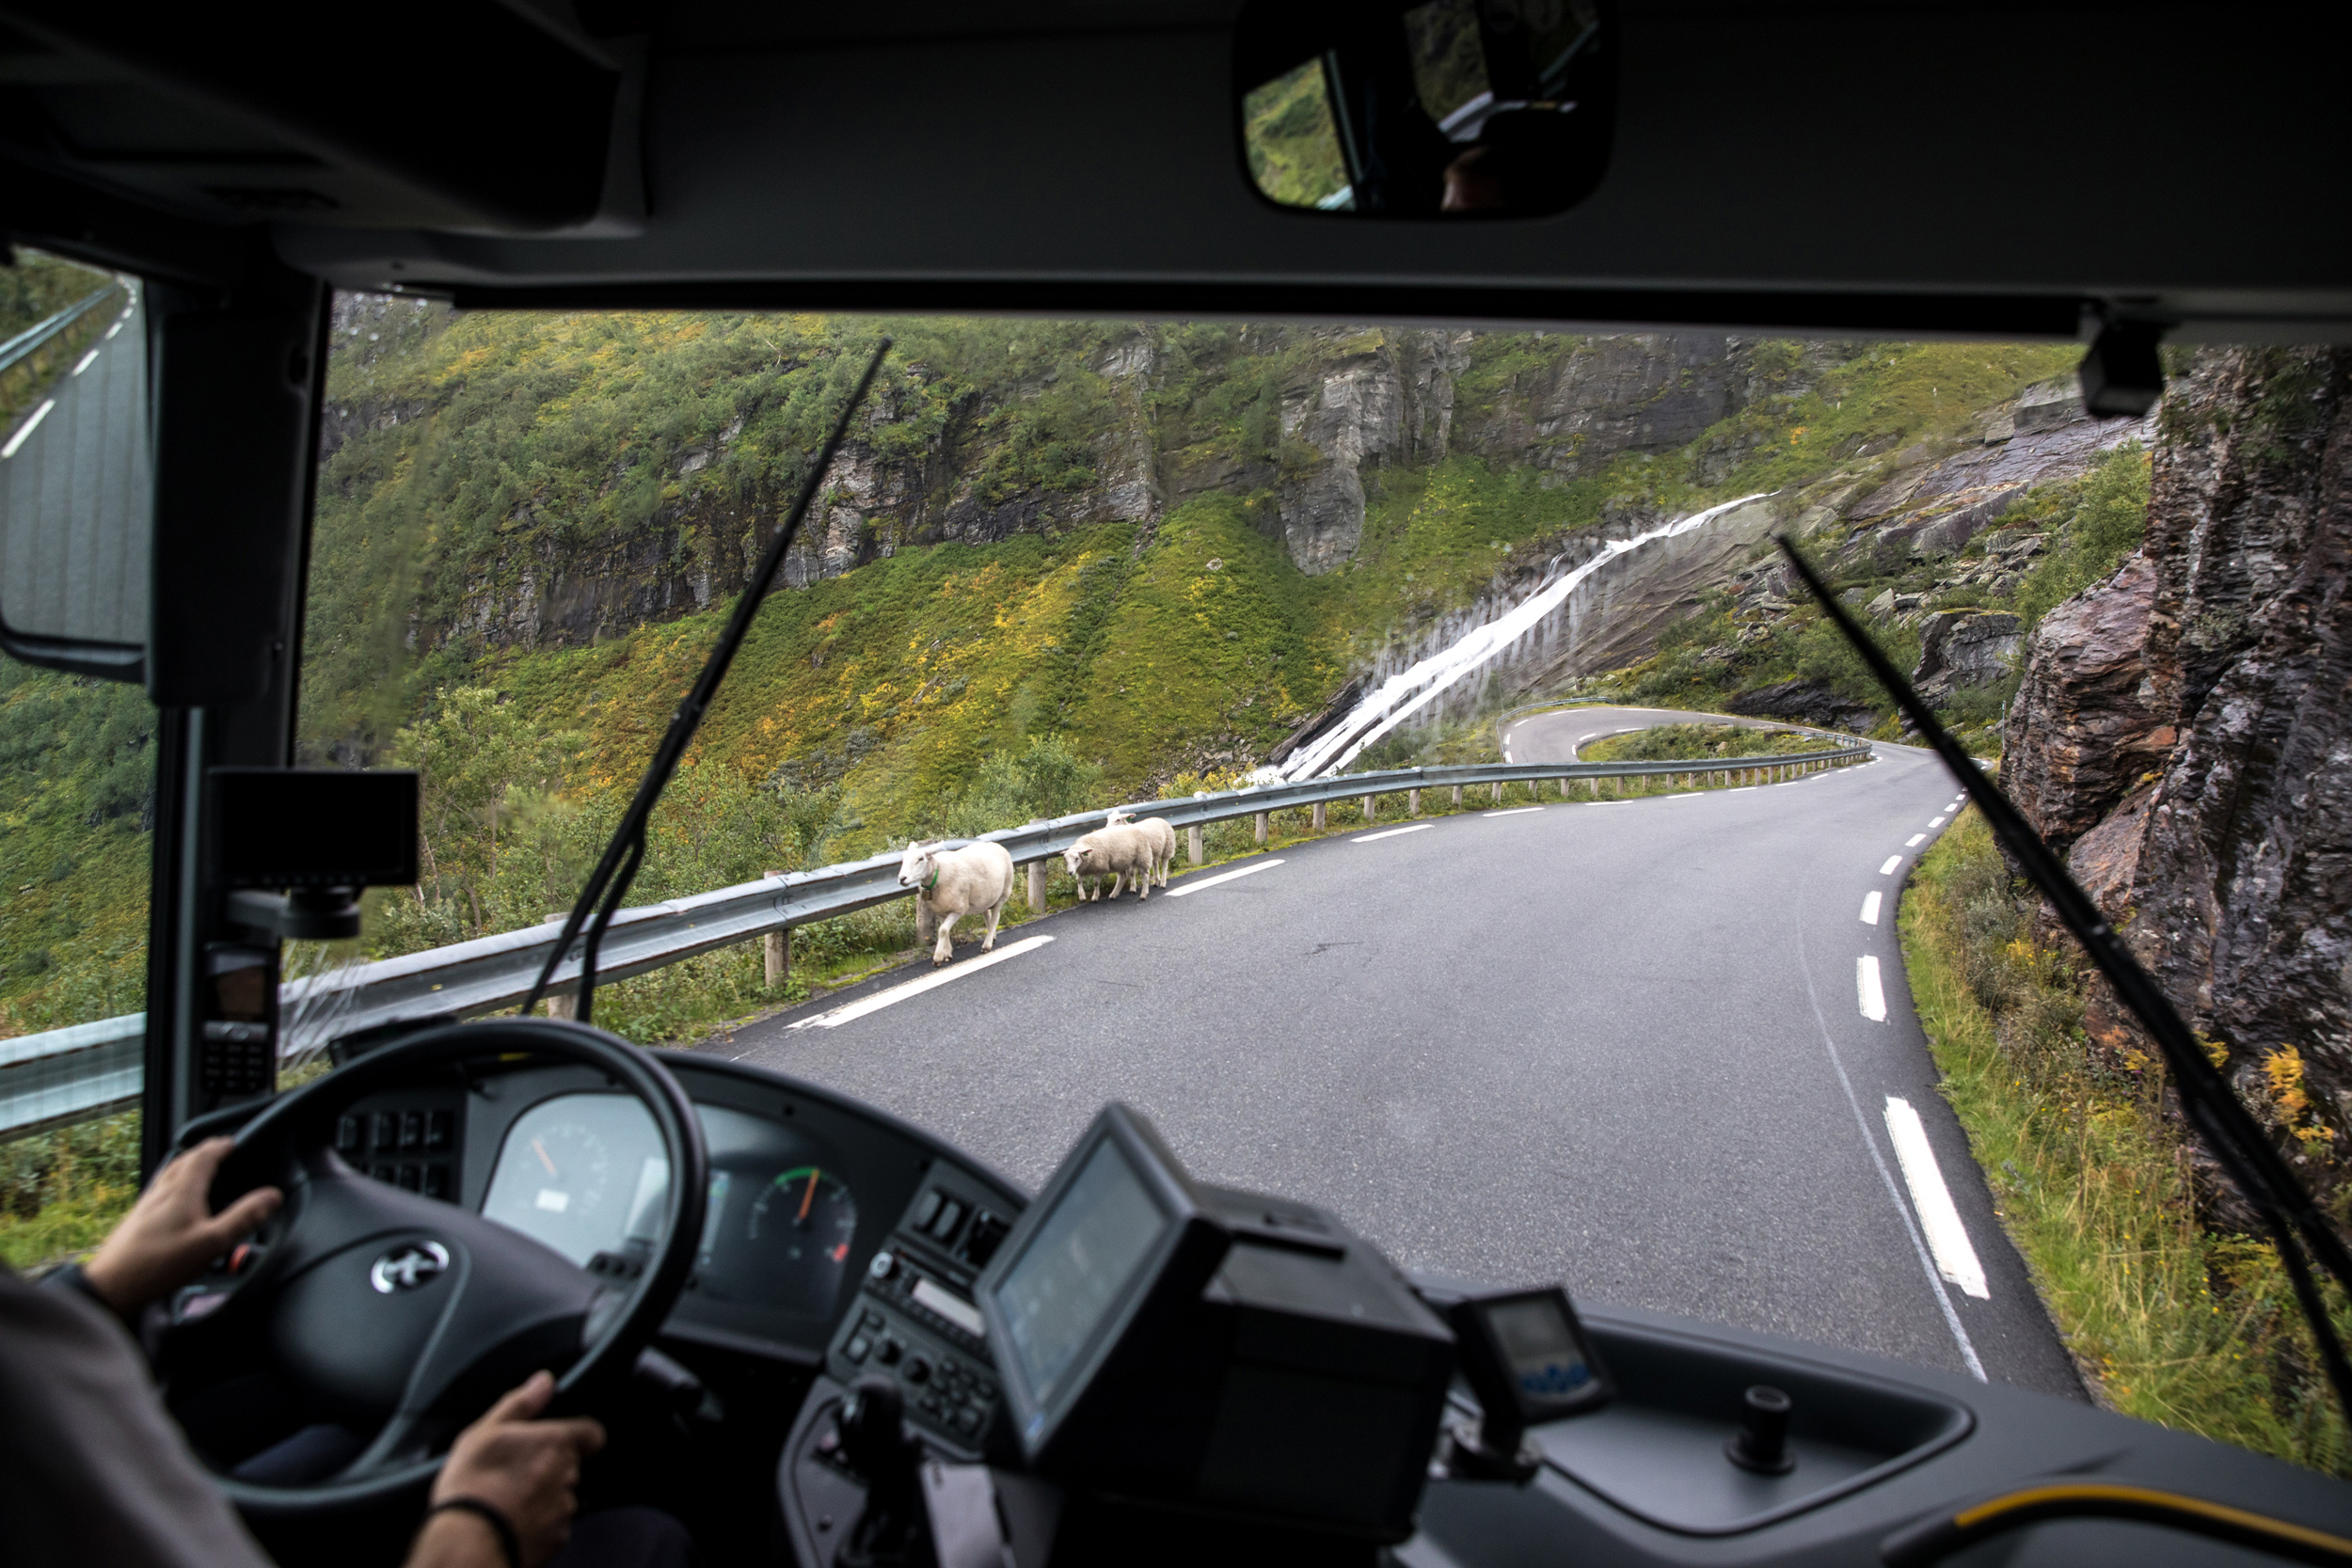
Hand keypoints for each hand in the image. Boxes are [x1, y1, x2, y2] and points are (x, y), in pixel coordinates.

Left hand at [82, 1135, 280, 1315]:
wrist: (111, 1286)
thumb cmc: (159, 1264)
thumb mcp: (212, 1242)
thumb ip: (244, 1217)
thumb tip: (272, 1196)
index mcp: (182, 1190)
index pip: (204, 1155)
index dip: (221, 1146)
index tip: (235, 1143)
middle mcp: (162, 1191)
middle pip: (184, 1159)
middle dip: (205, 1152)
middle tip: (220, 1151)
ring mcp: (146, 1204)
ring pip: (169, 1173)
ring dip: (187, 1164)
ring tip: (200, 1168)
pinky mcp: (137, 1219)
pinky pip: (159, 1189)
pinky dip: (175, 1182)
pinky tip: (174, 1199)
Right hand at [422, 1371, 606, 1567]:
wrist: (466, 1541)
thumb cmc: (472, 1486)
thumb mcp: (485, 1432)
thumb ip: (520, 1404)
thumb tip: (544, 1381)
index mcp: (556, 1443)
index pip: (591, 1433)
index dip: (579, 1435)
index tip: (558, 1440)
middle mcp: (567, 1475)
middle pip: (571, 1464)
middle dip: (550, 1466)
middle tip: (515, 1472)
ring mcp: (563, 1509)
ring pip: (562, 1495)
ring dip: (544, 1495)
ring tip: (508, 1499)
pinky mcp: (556, 1538)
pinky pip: (554, 1525)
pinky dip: (539, 1523)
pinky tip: (512, 1521)